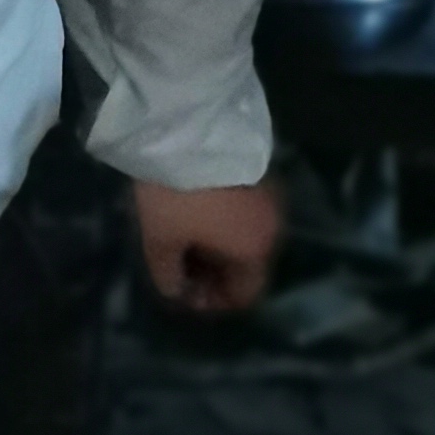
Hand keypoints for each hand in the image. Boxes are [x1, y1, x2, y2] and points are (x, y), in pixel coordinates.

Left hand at [133, 173, 280, 313]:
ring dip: (218, 249)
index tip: (185, 295)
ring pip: (245, 239)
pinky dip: (223, 226)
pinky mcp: (259, 175)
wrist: (188, 131)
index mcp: (255, 252)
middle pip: (247, 267)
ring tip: (183, 244)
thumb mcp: (161, 240)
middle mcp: (272, 230)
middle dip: (214, 275)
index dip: (214, 303)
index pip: (245, 295)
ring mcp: (269, 200)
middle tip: (179, 270)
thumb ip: (169, 275)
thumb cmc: (177, 196)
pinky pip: (244, 216)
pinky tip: (196, 219)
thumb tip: (176, 292)